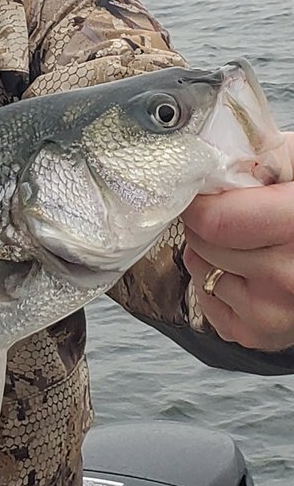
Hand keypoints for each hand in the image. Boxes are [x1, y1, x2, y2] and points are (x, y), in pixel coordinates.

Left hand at [182, 133, 293, 350]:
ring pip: (200, 268)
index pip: (213, 221)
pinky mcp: (258, 334)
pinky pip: (205, 298)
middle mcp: (290, 276)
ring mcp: (274, 312)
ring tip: (250, 242)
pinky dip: (216, 282)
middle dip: (206, 223)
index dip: (200, 201)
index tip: (202, 191)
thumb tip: (205, 151)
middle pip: (202, 242)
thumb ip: (257, 153)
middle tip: (236, 214)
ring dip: (211, 252)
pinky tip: (249, 272)